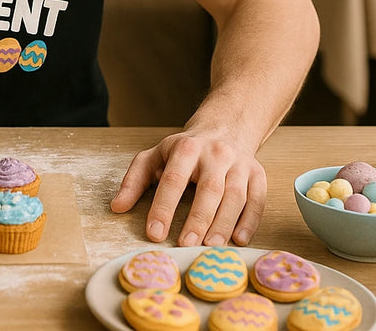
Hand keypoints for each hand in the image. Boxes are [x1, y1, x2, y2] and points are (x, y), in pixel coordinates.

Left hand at [109, 131, 265, 246]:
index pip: (173, 179)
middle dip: (197, 218)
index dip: (163, 207)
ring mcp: (240, 164)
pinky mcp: (258, 174)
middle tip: (185, 244)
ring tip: (211, 247)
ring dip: (224, 223)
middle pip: (209, 189)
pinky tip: (239, 239)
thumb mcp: (155, 156)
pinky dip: (250, 220)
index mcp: (186, 148)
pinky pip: (257, 199)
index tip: (154, 233)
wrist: (225, 127)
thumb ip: (134, 181)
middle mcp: (216, 154)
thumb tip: (117, 207)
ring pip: (235, 195)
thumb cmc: (185, 150)